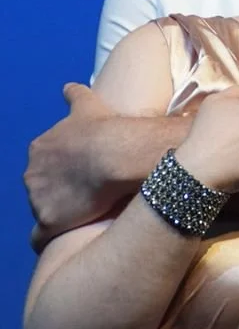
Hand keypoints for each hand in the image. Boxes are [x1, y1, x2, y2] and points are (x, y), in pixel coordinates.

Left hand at [25, 84, 115, 251]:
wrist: (116, 155)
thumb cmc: (104, 128)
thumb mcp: (88, 105)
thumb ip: (75, 96)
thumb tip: (69, 87)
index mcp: (39, 149)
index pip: (43, 165)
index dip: (62, 171)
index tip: (80, 174)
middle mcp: (32, 174)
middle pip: (40, 188)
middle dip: (57, 192)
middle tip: (84, 194)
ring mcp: (37, 200)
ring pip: (43, 211)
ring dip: (58, 214)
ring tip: (83, 216)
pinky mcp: (49, 222)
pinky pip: (40, 238)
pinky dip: (46, 240)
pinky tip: (60, 241)